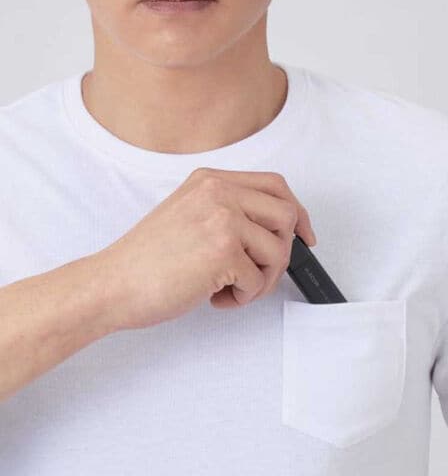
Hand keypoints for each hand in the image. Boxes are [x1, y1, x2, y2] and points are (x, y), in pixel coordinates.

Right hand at [94, 167, 316, 330]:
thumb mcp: (188, 215)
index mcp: (211, 181)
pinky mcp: (222, 250)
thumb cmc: (146, 259)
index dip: (297, 212)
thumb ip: (228, 213)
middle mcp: (218, 193)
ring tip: (233, 289)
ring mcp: (222, 219)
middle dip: (281, 252)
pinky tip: (216, 297)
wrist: (112, 283)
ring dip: (262, 280)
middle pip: (286, 215)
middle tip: (259, 272)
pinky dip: (243, 297)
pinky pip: (258, 280)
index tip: (303, 236)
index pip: (275, 186)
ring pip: (278, 250)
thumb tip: (271, 233)